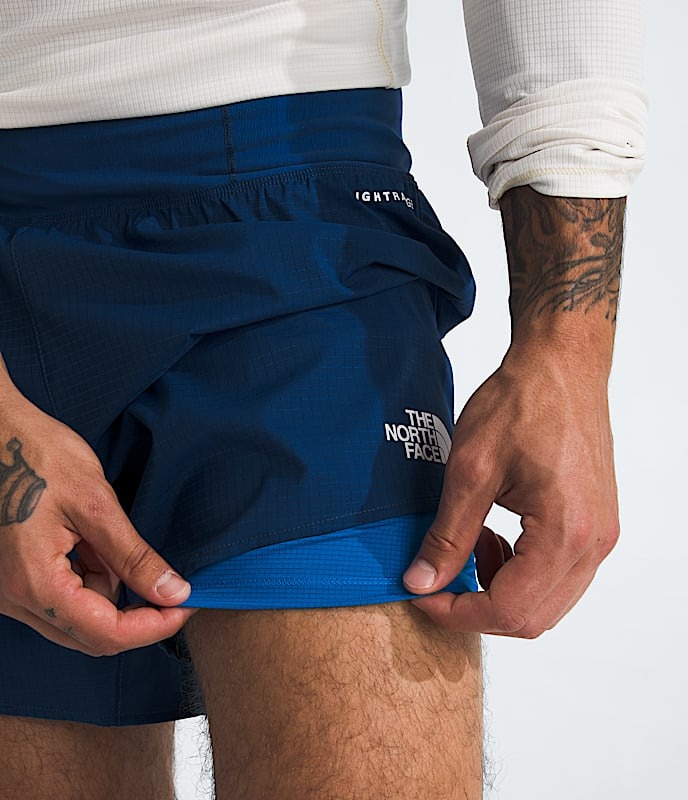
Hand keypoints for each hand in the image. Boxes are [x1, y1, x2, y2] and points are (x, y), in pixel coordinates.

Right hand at [0, 373, 196, 656]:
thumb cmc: (36, 455)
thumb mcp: (95, 503)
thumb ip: (133, 555)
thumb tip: (172, 592)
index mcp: (35, 583)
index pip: (105, 632)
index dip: (153, 626)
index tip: (186, 606)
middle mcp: (15, 598)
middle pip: (90, 634)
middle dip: (137, 615)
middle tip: (172, 586)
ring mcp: (10, 591)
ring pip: (78, 618)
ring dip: (111, 591)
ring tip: (109, 539)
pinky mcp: (14, 578)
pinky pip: (62, 597)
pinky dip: (89, 578)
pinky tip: (91, 543)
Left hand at [402, 345, 619, 637]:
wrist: (562, 365)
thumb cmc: (521, 402)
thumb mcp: (469, 469)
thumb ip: (447, 535)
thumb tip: (422, 583)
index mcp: (566, 532)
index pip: (510, 610)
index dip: (458, 614)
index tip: (422, 596)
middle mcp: (594, 543)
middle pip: (533, 618)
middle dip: (478, 609)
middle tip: (437, 580)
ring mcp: (601, 535)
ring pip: (548, 602)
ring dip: (500, 591)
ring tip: (468, 548)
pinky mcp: (597, 525)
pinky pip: (559, 575)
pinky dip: (520, 573)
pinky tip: (493, 539)